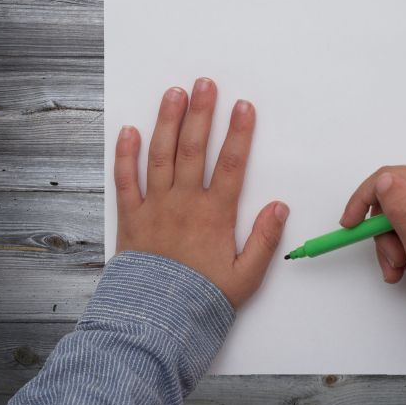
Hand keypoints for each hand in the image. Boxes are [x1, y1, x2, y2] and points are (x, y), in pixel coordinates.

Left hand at [113, 77, 287, 307]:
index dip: (239, 132)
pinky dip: (126, 155)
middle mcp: (184, 202)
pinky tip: (129, 131)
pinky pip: (125, 180)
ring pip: (161, 155)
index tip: (243, 106)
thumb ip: (265, 239)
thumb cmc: (203, 298)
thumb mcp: (247, 275)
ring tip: (173, 94)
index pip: (231, 164)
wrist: (157, 321)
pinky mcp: (131, 217)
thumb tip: (280, 206)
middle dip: (201, 112)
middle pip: (194, 148)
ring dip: (167, 122)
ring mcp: (155, 207)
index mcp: (215, 214)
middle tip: (205, 83)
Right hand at [340, 165, 405, 286]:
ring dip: (391, 245)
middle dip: (383, 232)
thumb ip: (403, 209)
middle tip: (392, 260)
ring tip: (398, 270)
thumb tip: (384, 180)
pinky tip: (404, 267)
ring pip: (397, 215)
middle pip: (393, 199)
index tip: (350, 225)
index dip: (365, 198)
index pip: (393, 177)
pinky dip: (401, 246)